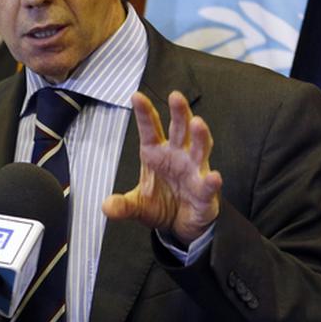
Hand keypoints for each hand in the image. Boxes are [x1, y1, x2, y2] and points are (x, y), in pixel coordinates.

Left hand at [102, 91, 222, 243]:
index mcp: (156, 154)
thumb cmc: (160, 205)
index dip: (144, 113)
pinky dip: (211, 181)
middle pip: (179, 130)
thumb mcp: (136, 205)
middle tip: (175, 96)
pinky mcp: (205, 191)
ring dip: (199, 136)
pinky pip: (208, 184)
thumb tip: (106, 207)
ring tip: (198, 123)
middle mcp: (177, 156)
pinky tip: (214, 177)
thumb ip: (122, 205)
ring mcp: (194, 171)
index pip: (150, 130)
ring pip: (199, 149)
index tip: (136, 97)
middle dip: (179, 112)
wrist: (180, 225)